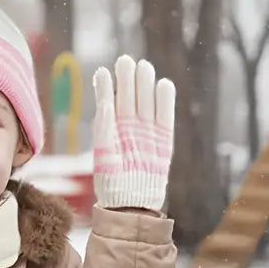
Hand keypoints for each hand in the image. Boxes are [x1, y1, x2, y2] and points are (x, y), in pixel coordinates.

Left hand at [92, 55, 174, 211]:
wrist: (131, 207)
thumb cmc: (111, 184)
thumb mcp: (103, 154)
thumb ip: (104, 128)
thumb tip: (105, 103)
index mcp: (112, 131)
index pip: (111, 103)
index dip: (107, 87)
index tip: (102, 70)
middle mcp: (130, 129)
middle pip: (130, 98)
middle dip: (127, 80)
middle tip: (125, 60)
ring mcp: (148, 134)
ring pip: (147, 103)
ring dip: (145, 85)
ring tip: (143, 66)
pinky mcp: (164, 143)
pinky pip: (165, 118)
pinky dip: (165, 102)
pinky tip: (163, 84)